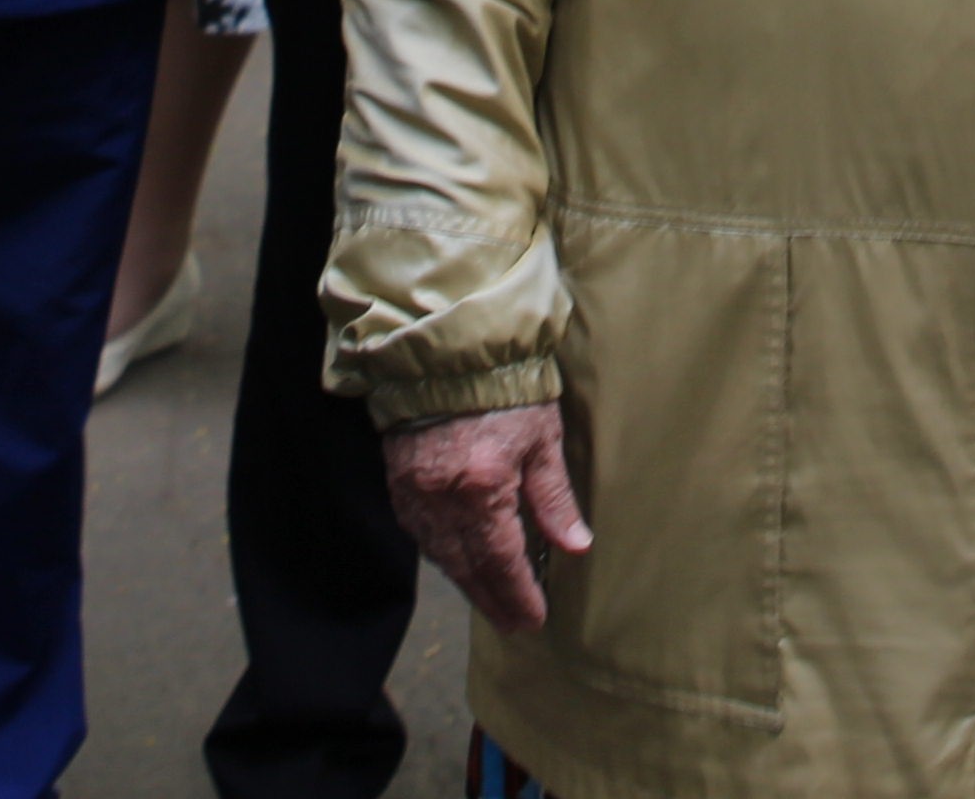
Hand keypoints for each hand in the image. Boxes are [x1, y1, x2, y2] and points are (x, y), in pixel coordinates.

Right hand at [385, 405, 591, 632]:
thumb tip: (575, 546)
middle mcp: (442, 497)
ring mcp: (414, 491)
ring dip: (467, 581)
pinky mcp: (398, 481)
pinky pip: (420, 533)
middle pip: (468, 567)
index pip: (501, 560)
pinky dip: (442, 553)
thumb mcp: (542, 438)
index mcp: (482, 486)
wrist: (448, 350)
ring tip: (492, 599)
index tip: (533, 619)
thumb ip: (554, 498)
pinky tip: (460, 561)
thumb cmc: (504, 387)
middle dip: (493, 600)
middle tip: (514, 623)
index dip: (518, 594)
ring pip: (441, 555)